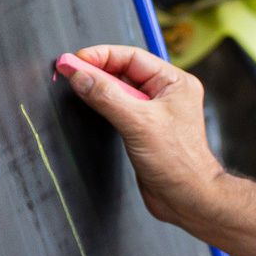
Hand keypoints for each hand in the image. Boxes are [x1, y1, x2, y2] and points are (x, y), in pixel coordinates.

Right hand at [65, 43, 228, 227]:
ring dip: (97, 87)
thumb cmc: (178, 163)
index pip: (132, 57)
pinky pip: (119, 109)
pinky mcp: (144, 130)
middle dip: (96, 70)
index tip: (74, 60)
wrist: (188, 200)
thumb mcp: (138, 124)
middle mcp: (166, 93)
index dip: (101, 56)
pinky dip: (102, 104)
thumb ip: (106, 97)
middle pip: (124, 71)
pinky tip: (89, 103)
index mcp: (175, 82)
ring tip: (74, 84)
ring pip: (119, 90)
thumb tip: (79, 75)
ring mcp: (155, 112)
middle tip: (68, 70)